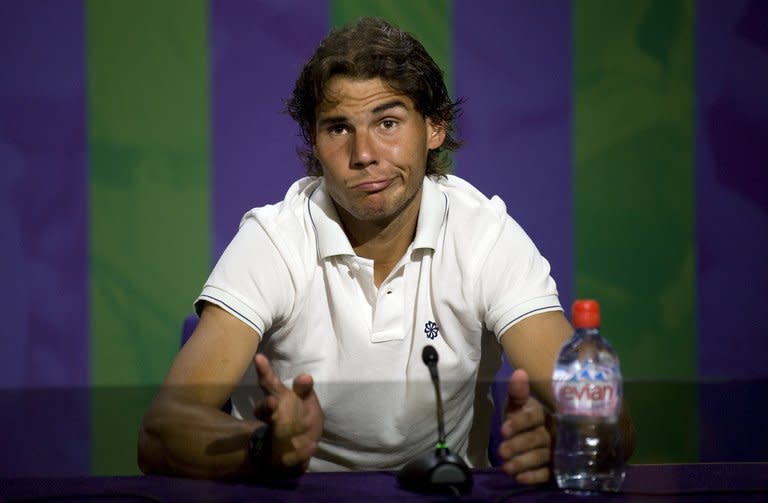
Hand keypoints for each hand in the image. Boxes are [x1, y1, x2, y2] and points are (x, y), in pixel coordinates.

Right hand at [253, 354, 323, 472]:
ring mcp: (275, 438)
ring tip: (289, 429)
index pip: (268, 383)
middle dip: (267, 407)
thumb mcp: (306, 401)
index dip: (264, 371)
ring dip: (281, 434)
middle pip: (264, 411)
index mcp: (278, 400)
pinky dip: (301, 452)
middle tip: (272, 403)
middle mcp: (272, 418)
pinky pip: (291, 456)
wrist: (295, 449)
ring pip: (274, 434)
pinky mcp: (281, 458)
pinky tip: (312, 446)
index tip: (259, 357)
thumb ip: (304, 389)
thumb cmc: (300, 418)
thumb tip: (305, 375)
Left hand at [498, 369, 551, 483]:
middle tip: (501, 451)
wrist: (533, 434)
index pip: (534, 417)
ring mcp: (555, 451)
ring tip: (507, 468)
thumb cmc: (523, 417)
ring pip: (541, 457)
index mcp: (543, 413)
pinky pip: (547, 473)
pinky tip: (520, 478)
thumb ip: (517, 392)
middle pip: (537, 439)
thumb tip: (519, 372)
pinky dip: (534, 477)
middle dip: (519, 445)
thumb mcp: (517, 405)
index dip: (519, 423)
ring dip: (524, 462)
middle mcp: (552, 432)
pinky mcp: (555, 468)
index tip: (503, 429)